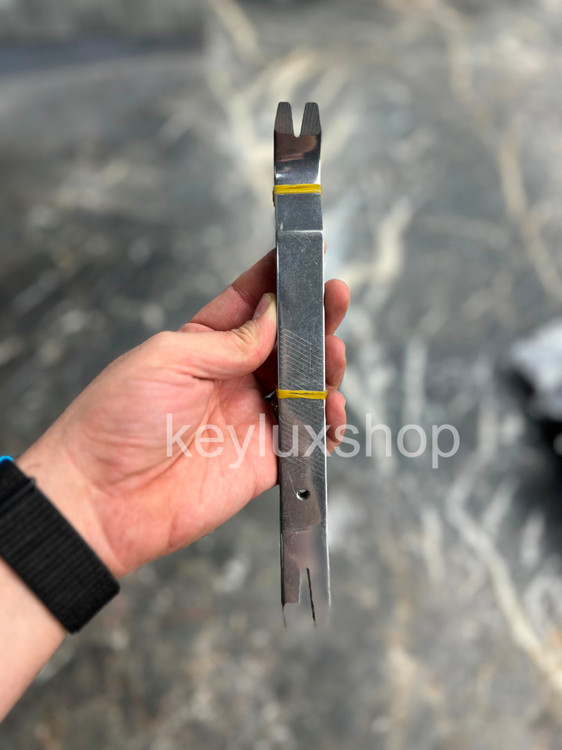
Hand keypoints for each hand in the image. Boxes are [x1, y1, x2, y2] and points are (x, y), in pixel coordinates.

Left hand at [17, 250, 348, 577]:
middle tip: (335, 298)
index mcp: (205, 345)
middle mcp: (233, 378)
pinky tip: (335, 411)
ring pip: (306, 385)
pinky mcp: (264, 458)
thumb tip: (273, 315)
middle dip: (316, 319)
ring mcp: (251, 417)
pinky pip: (309, 437)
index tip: (309, 255)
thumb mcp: (169, 360)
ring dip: (326, 368)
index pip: (250, 303)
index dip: (280, 279)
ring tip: (333, 357)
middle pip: (288, 342)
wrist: (104, 498)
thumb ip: (228, 341)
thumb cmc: (119, 419)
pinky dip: (330, 424)